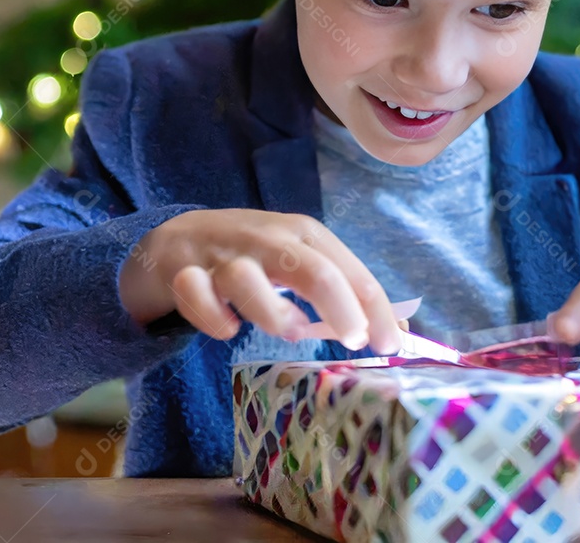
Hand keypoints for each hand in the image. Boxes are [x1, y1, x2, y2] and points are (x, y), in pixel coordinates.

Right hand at [118, 209, 401, 353]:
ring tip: (293, 332)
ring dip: (273, 310)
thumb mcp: (303, 263)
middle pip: (310, 269)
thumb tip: (399, 329)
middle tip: (355, 341)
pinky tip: (227, 329)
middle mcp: (267, 240)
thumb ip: (346, 292)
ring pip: (247, 279)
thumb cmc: (255, 256)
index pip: (351, 271)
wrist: (180, 237)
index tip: (391, 344)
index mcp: (304, 236)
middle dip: (340, 306)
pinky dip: (212, 315)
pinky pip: (195, 293)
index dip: (376, 309)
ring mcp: (223, 256)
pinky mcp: (183, 273)